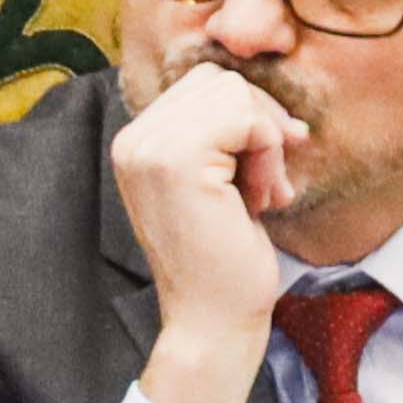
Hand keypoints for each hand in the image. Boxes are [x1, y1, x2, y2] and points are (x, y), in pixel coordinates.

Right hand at [113, 62, 312, 402]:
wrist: (212, 322)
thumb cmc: (225, 257)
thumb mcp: (218, 178)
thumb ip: (222, 133)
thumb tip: (268, 94)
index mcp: (137, 142)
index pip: (205, 83)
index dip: (249, 116)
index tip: (265, 165)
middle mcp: (133, 139)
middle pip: (220, 80)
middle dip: (260, 125)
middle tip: (266, 183)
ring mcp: (149, 149)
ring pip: (234, 93)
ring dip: (266, 143)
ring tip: (260, 193)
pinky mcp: (176, 162)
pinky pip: (246, 119)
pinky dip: (269, 155)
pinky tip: (262, 200)